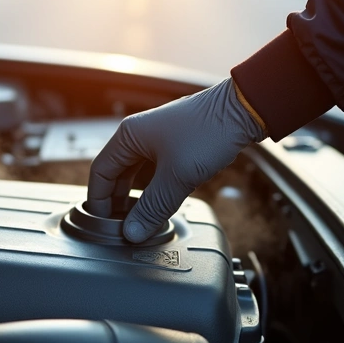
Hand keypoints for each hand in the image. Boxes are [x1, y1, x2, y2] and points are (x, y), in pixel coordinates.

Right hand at [86, 78, 263, 242]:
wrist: (245, 110)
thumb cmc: (210, 130)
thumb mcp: (178, 176)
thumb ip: (153, 208)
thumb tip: (133, 232)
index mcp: (129, 136)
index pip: (99, 172)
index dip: (98, 201)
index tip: (103, 224)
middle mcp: (139, 135)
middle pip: (116, 174)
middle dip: (116, 202)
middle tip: (121, 226)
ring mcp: (157, 140)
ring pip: (136, 174)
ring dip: (136, 197)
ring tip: (139, 219)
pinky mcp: (175, 146)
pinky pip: (154, 172)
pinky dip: (152, 190)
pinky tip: (159, 204)